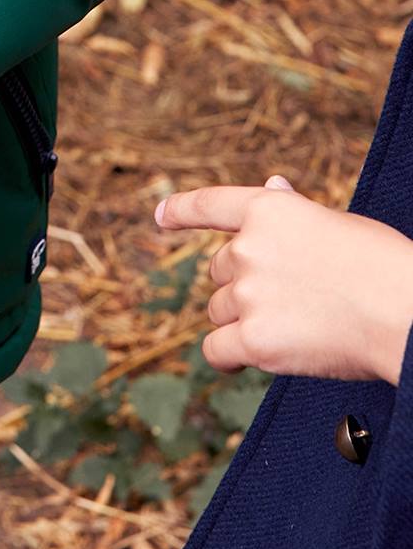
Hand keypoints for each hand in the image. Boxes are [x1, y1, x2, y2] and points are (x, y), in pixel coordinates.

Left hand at [155, 174, 412, 384]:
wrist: (405, 312)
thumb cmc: (383, 265)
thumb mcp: (334, 222)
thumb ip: (293, 213)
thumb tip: (272, 186)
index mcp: (268, 210)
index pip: (211, 204)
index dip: (182, 209)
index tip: (160, 216)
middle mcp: (248, 248)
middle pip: (219, 271)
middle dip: (243, 285)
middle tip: (291, 300)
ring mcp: (248, 294)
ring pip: (219, 310)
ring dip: (241, 320)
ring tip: (292, 327)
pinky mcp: (255, 341)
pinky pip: (216, 350)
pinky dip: (226, 358)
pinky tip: (242, 362)